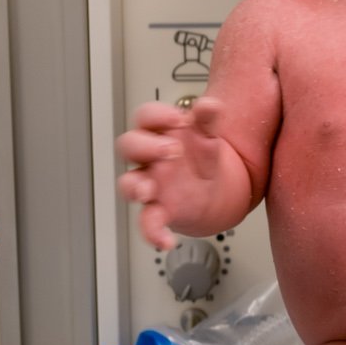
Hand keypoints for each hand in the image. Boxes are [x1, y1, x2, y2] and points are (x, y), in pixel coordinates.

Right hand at [117, 98, 238, 250]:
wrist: (217, 190)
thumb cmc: (204, 157)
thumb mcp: (210, 135)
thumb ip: (209, 120)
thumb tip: (210, 104)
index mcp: (162, 133)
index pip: (145, 117)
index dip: (156, 115)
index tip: (176, 117)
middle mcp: (151, 159)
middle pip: (129, 146)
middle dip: (145, 146)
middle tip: (171, 149)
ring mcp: (152, 185)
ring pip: (128, 184)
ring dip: (134, 186)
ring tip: (147, 190)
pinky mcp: (159, 211)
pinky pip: (147, 223)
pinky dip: (152, 233)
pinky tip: (165, 240)